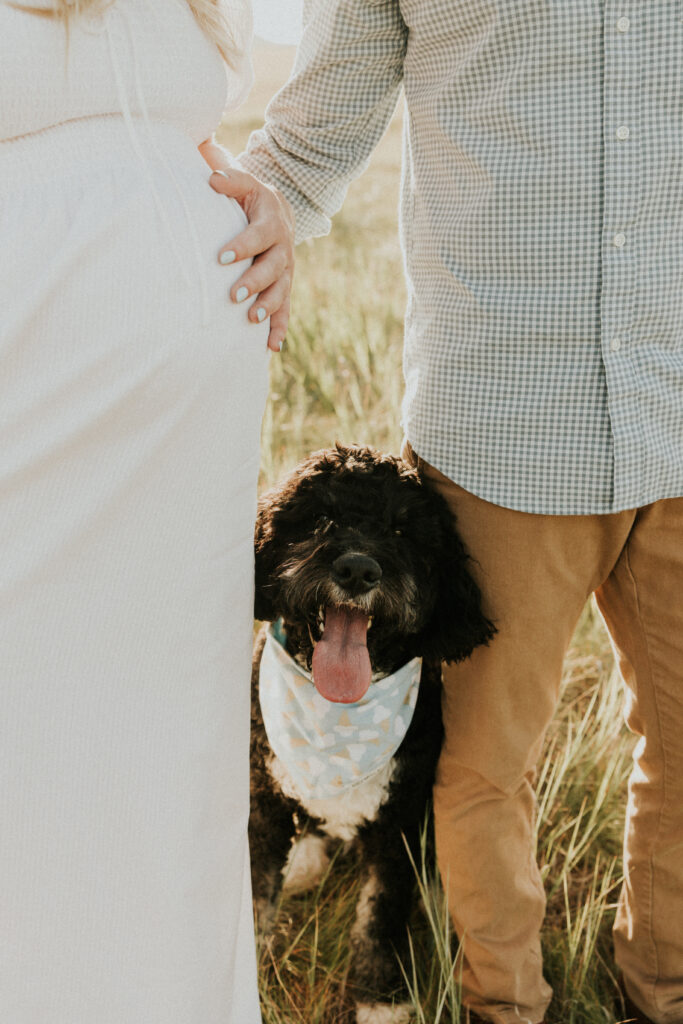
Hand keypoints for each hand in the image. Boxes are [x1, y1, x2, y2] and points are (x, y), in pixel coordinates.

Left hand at [200, 140, 294, 352]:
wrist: (278, 211)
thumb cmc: (250, 198)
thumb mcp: (244, 183)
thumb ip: (229, 178)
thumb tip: (212, 176)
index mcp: (272, 222)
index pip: (258, 235)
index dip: (242, 246)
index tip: (221, 257)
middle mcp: (283, 248)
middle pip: (272, 268)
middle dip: (254, 283)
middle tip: (233, 296)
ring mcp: (285, 270)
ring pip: (280, 291)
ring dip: (267, 307)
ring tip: (251, 320)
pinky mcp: (284, 287)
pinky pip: (285, 309)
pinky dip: (279, 328)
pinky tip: (272, 347)